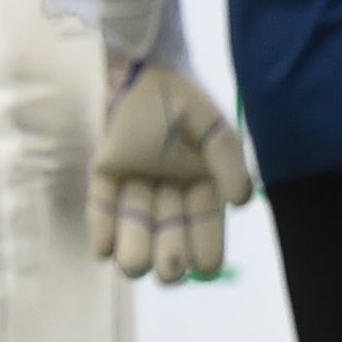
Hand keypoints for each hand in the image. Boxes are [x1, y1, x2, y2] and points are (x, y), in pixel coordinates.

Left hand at [89, 60, 252, 282]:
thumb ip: (227, 162)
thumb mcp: (213, 128)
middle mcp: (168, 189)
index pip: (203, 221)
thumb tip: (240, 202)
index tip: (206, 267)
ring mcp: (135, 182)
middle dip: (168, 254)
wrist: (141, 68)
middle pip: (168, 230)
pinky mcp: (105, 171)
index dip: (205, 244)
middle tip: (168, 274)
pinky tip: (103, 250)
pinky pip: (102, 203)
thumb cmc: (182, 99)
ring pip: (135, 222)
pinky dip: (101, 226)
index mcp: (200, 183)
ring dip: (133, 246)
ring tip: (133, 267)